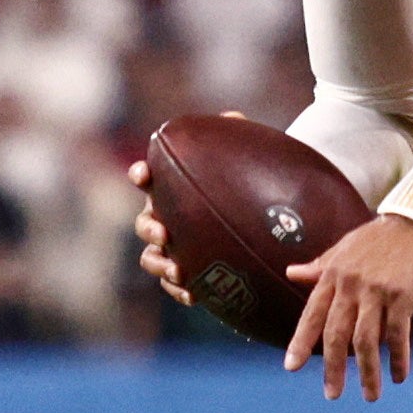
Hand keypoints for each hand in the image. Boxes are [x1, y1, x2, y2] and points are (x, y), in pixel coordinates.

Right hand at [128, 111, 246, 308]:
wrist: (271, 221)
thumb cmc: (253, 182)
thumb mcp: (251, 159)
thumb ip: (239, 137)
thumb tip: (232, 117)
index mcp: (176, 189)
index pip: (150, 178)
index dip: (141, 175)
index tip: (143, 175)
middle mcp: (170, 218)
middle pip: (145, 223)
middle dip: (149, 228)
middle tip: (164, 232)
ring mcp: (178, 248)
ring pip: (153, 258)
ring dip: (160, 264)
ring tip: (177, 271)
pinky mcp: (193, 274)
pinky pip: (176, 287)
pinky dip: (180, 291)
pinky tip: (194, 295)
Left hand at [285, 214, 412, 399]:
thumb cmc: (384, 236)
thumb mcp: (345, 247)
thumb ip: (320, 266)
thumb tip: (291, 273)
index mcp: (333, 273)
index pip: (312, 313)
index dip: (301, 342)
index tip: (291, 367)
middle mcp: (351, 285)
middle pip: (337, 334)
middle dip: (333, 368)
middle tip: (332, 393)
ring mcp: (378, 291)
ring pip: (366, 340)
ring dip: (367, 372)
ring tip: (370, 395)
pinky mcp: (404, 296)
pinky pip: (398, 335)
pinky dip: (398, 358)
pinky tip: (399, 375)